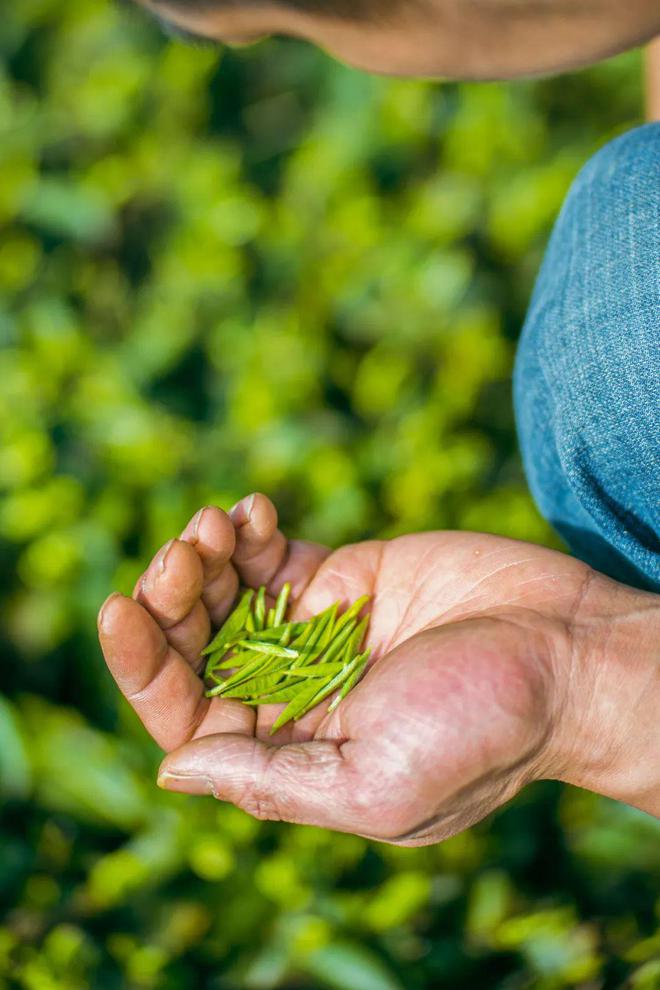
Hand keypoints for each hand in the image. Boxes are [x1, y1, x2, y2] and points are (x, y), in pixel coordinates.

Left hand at [98, 495, 659, 843]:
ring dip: (201, 555)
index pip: (185, 714)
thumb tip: (171, 767)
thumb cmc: (481, 729)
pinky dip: (248, 529)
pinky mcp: (344, 577)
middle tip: (179, 554)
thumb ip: (270, 782)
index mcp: (290, 755)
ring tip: (211, 524)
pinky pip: (274, 553)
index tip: (121, 609)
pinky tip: (248, 510)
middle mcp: (292, 694)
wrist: (566, 652)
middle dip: (171, 597)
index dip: (142, 664)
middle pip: (196, 645)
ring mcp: (314, 631)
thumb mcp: (375, 784)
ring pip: (225, 593)